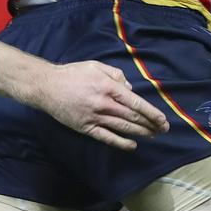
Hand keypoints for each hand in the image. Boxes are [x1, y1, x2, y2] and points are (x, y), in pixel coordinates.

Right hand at [39, 61, 168, 149]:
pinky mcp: (85, 127)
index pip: (135, 103)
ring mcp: (94, 117)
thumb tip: (129, 89)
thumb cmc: (72, 74)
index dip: (151, 113)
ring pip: (123, 128)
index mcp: (107, 86)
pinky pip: (106, 137)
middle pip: (132, 117)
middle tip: (163, 129)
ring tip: (153, 136)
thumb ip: (115, 74)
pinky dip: (121, 143)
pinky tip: (132, 145)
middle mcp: (103, 103)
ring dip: (140, 133)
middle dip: (150, 124)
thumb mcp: (95, 65)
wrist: (47, 86)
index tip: (162, 119)